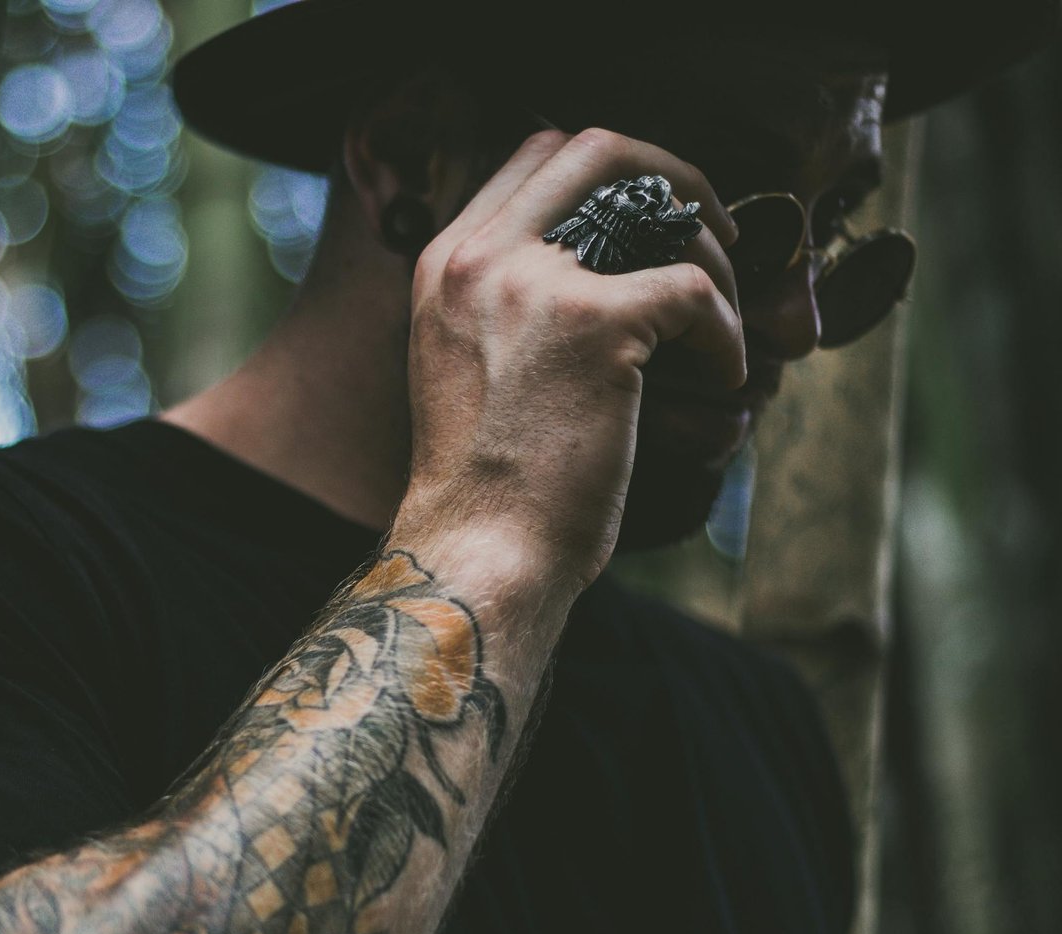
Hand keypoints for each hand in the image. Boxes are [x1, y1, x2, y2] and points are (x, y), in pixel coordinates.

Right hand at [397, 127, 743, 584]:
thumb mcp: (465, 364)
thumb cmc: (485, 481)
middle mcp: (479, 257)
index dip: (609, 169)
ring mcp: (535, 284)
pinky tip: (721, 378)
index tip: (650, 213)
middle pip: (594, 147)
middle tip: (711, 226)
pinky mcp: (597, 325)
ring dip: (711, 255)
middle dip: (671, 175)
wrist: (478, 548)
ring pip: (657, 207)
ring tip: (718, 320)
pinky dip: (727, 334)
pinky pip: (695, 293)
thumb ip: (508, 302)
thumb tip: (603, 269)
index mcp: (444, 263)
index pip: (534, 154)